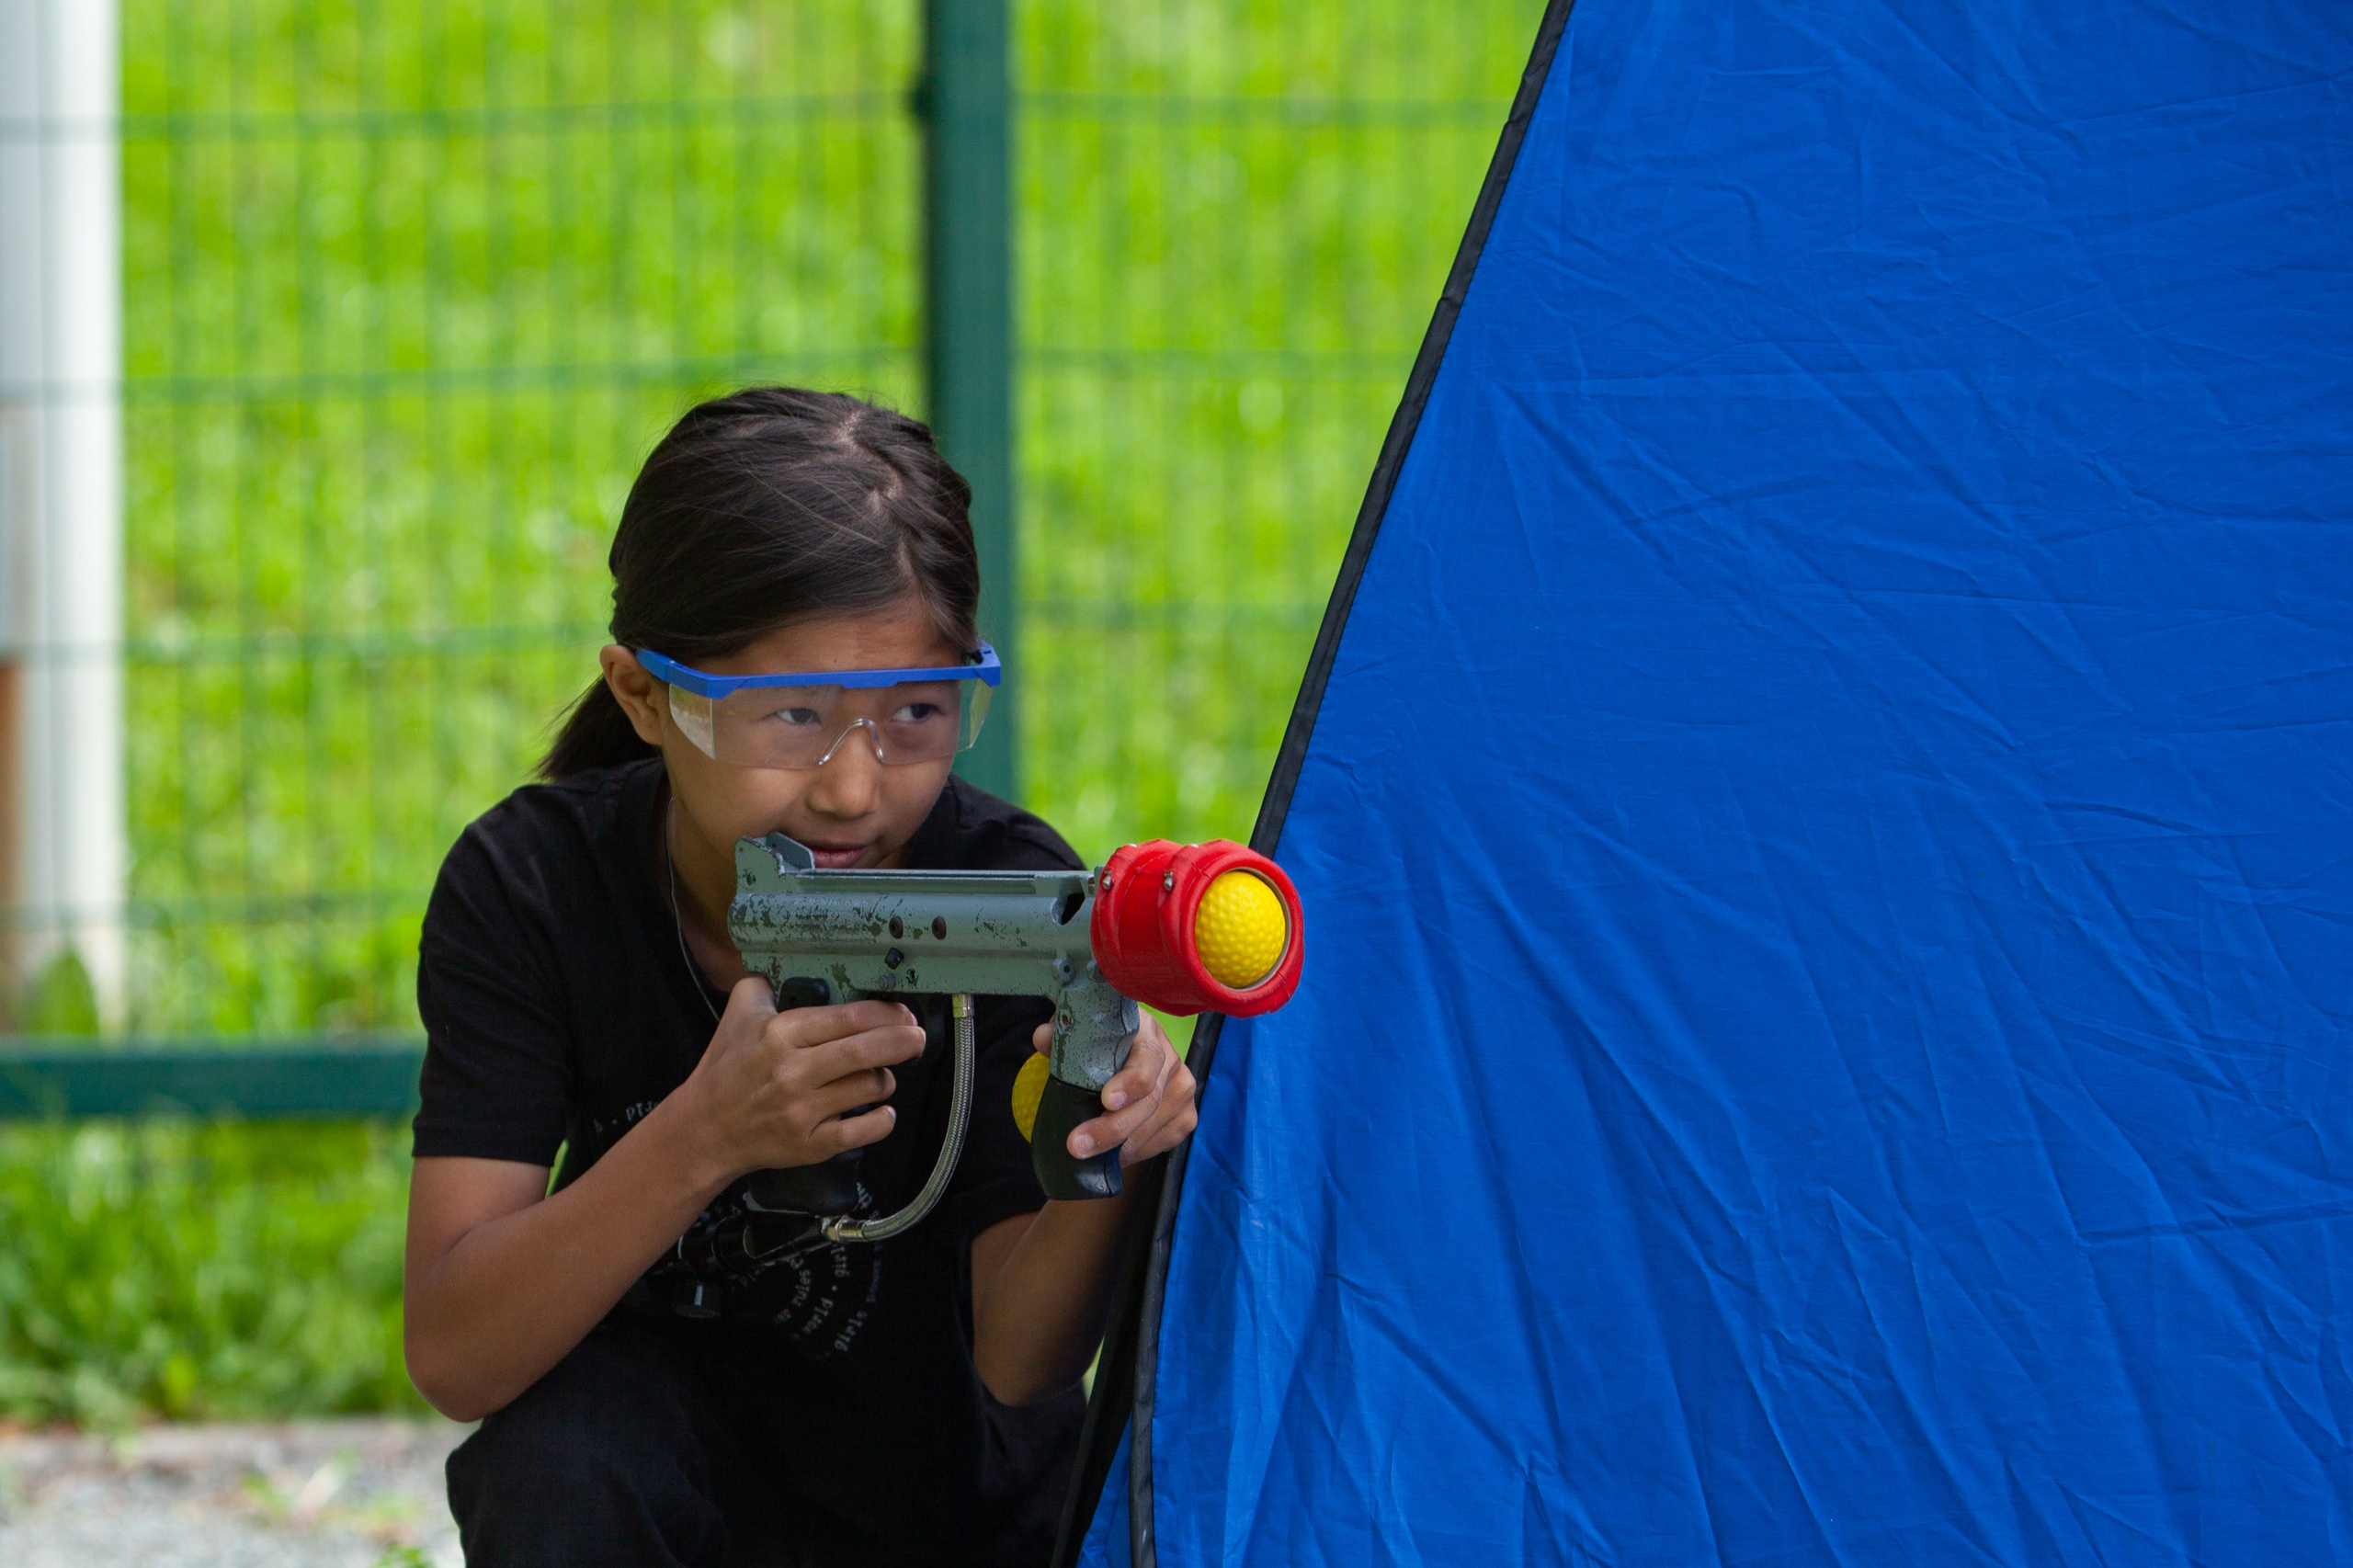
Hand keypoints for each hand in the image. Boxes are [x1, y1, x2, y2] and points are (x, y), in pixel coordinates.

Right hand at [682, 978, 927, 1182]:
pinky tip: (883, 1110)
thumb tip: (793, 959)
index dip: (886, 1014)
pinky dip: (883, 1119)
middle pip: (866, 1052)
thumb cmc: (727, 1069)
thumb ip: (764, 983)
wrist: (705, 1128)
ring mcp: (803, 1111)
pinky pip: (863, 1131)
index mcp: (781, 1034)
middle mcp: (794, 1072)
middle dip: (903, 1041)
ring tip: (882, 1075)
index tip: (903, 1013)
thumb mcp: (738, 1015)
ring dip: (886, 1079)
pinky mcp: (810, 1145)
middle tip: (917, 1037)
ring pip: (869, 1088)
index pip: (848, 1018)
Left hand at [1029, 1013, 1197, 1168]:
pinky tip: (1113, 1156)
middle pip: (1148, 1101)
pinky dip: (1135, 1152)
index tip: (1106, 1100)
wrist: (1124, 1064)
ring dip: (1119, 1146)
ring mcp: (1182, 1089)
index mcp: (1146, 1033)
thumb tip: (1043, 1037)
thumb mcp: (1078, 1038)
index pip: (1146, 1059)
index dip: (1130, 1082)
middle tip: (1077, 1146)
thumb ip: (1061, 1037)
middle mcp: (1171, 1059)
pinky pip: (1160, 1142)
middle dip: (1111, 1128)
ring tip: (1087, 1156)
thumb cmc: (1100, 1049)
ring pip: (1152, 1127)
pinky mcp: (1186, 1116)